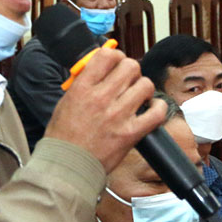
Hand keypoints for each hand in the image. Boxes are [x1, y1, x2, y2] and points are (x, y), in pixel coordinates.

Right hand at [44, 48, 162, 172]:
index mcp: (83, 88)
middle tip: (128, 81)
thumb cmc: (64, 136)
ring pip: (145, 85)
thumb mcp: (66, 101)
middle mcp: (101, 98)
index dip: (116, 56)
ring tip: (138, 97)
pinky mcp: (131, 133)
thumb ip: (84, 83)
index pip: (107, 55)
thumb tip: (101, 68)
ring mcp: (118, 115)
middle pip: (130, 66)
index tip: (116, 63)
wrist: (67, 166)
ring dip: (144, 89)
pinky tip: (151, 110)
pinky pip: (157, 112)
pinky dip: (158, 108)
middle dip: (131, 71)